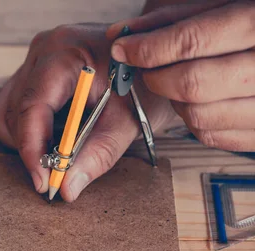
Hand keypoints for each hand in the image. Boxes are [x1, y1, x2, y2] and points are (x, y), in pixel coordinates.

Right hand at [0, 24, 174, 201]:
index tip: (43, 182)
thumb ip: (98, 154)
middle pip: (12, 113)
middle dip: (32, 149)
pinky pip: (1, 102)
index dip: (32, 149)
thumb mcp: (131, 121)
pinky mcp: (31, 72)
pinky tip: (42, 134)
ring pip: (2, 111)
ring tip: (55, 150)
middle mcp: (42, 53)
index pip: (32, 106)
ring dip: (23, 139)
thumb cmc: (147, 83)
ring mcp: (33, 61)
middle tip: (57, 174)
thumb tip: (66, 188)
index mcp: (65, 54)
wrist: (156, 60)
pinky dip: (16, 126)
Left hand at [107, 0, 254, 151]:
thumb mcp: (229, 4)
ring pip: (199, 116)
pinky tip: (200, 100)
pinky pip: (213, 136)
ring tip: (180, 81)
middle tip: (148, 67)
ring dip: (175, 101)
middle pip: (192, 83)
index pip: (192, 42)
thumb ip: (176, 18)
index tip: (123, 48)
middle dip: (156, 77)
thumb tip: (121, 34)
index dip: (147, 48)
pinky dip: (193, 121)